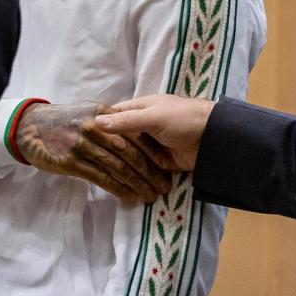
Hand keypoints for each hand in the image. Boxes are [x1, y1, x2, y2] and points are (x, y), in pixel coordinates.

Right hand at [15, 100, 171, 203]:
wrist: (28, 124)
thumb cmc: (63, 119)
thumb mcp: (90, 111)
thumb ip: (112, 120)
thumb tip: (134, 133)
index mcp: (104, 113)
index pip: (135, 133)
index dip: (152, 151)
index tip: (166, 165)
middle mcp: (96, 127)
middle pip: (130, 152)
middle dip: (150, 171)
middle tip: (164, 187)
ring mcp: (84, 145)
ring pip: (118, 167)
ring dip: (137, 183)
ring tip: (151, 196)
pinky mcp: (72, 162)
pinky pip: (101, 177)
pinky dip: (118, 188)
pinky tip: (129, 197)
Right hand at [94, 95, 214, 171]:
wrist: (213, 138)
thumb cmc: (183, 119)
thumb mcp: (153, 117)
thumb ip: (126, 120)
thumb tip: (95, 122)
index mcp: (139, 109)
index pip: (113, 117)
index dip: (100, 127)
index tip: (82, 139)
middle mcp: (142, 126)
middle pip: (120, 140)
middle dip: (111, 151)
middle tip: (93, 164)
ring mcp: (151, 145)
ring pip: (130, 156)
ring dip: (124, 167)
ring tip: (106, 178)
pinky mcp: (159, 162)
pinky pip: (143, 169)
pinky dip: (136, 177)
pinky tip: (123, 186)